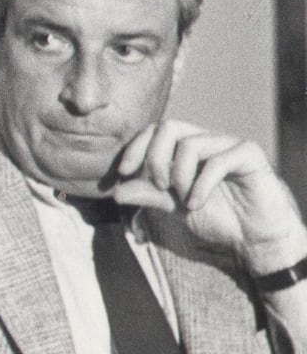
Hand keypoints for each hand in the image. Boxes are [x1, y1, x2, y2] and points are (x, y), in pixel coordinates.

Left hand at [112, 119, 306, 273]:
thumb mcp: (172, 206)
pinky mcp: (249, 155)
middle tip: (159, 186)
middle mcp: (206, 139)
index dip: (135, 148)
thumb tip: (115, 192)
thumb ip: (147, 194)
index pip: (154, 130)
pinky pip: (217, 160)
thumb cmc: (215, 218)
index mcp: (186, 146)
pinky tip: (196, 204)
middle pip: (169, 127)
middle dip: (155, 158)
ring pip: (190, 144)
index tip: (123, 173)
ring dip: (179, 176)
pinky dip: (200, 185)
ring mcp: (228, 144)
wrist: (252, 239)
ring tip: (184, 201)